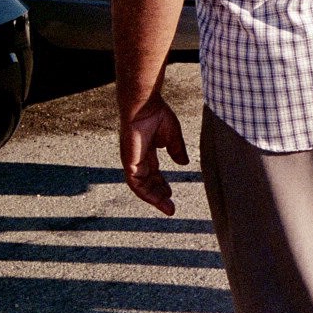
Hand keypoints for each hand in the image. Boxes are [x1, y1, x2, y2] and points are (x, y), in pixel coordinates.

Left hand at [119, 94, 188, 215]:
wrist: (143, 105)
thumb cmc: (155, 113)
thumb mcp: (172, 135)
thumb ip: (176, 150)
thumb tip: (183, 163)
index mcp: (146, 151)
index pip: (153, 173)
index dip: (162, 184)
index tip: (171, 194)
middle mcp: (137, 159)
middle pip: (148, 182)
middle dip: (159, 194)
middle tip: (170, 206)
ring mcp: (131, 161)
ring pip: (141, 186)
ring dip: (154, 197)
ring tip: (167, 206)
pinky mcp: (129, 162)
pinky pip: (136, 183)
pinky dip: (146, 193)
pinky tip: (158, 198)